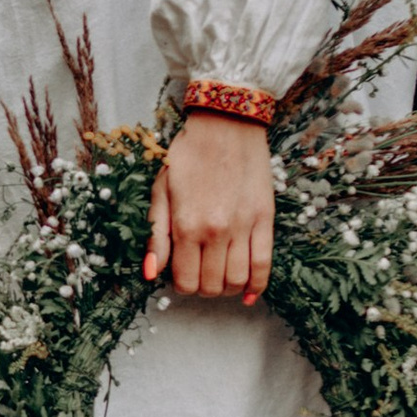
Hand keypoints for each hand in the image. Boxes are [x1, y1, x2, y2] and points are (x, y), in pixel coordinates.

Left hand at [145, 113, 273, 302]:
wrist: (226, 124)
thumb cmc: (189, 155)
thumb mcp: (161, 190)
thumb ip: (156, 235)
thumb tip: (151, 274)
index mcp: (186, 225)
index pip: (185, 280)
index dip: (182, 285)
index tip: (182, 274)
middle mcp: (215, 231)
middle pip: (211, 286)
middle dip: (203, 288)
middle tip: (200, 274)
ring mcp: (243, 227)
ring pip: (237, 280)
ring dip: (227, 288)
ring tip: (220, 277)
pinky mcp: (265, 220)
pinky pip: (264, 264)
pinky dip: (256, 285)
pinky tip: (247, 291)